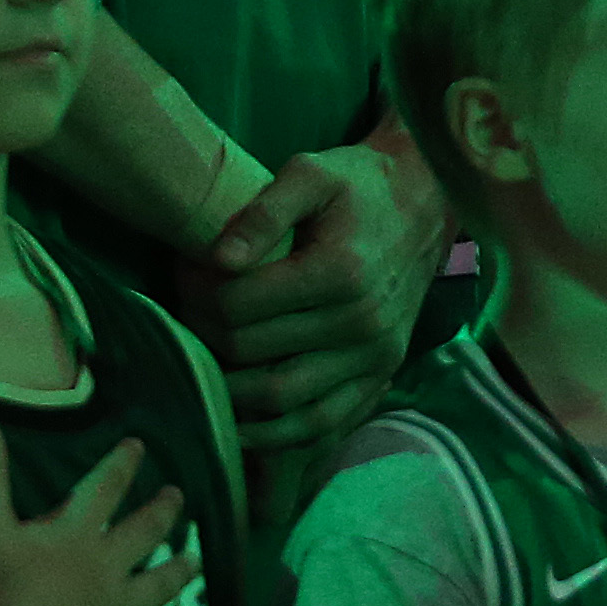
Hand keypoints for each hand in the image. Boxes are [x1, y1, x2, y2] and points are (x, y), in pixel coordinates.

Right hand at [0, 422, 198, 605]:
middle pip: (142, 535)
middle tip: (178, 496)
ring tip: (195, 563)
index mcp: (76, 534)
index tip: (139, 446)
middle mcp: (104, 568)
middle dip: (161, 513)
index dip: (120, 465)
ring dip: (176, 575)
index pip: (103, 489)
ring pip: (155, 589)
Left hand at [199, 139, 437, 449]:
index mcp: (340, 271)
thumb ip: (263, 212)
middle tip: (185, 318)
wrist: (424, 204)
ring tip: (202, 369)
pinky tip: (243, 424)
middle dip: (204, 338)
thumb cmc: (358, 185)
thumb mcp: (310, 172)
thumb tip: (219, 259)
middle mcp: (361, 322)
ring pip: (283, 400)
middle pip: (252, 353)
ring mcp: (374, 356)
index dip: (195, 295)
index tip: (182, 277)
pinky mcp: (381, 375)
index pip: (239, 305)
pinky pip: (324, 423)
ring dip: (231, 394)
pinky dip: (278, 433)